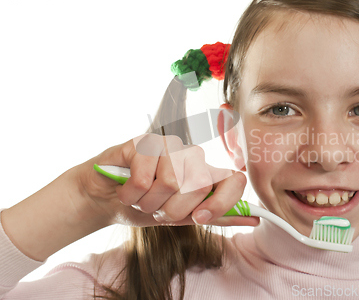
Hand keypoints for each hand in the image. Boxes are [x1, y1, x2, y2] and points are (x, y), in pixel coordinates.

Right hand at [76, 133, 259, 227]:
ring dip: (149, 202)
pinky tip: (127, 188)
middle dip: (171, 209)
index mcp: (205, 173)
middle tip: (156, 207)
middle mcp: (190, 155)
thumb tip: (254, 219)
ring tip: (140, 197)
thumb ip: (216, 216)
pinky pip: (144, 176)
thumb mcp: (182, 219)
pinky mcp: (142, 142)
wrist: (104, 200)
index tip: (199, 218)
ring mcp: (166, 146)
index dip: (221, 203)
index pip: (234, 180)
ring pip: (171, 181)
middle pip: (199, 185)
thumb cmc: (144, 205)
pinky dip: (131, 193)